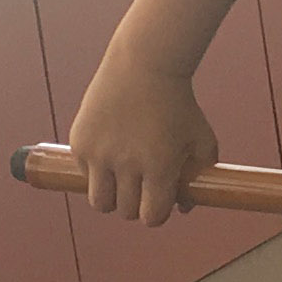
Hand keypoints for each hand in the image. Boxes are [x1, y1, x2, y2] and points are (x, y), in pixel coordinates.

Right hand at [67, 59, 216, 225]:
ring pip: (100, 201)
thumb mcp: (202, 139)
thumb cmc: (179, 104)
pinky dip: (96, 172)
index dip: (156, 214)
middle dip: (136, 205)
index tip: (158, 203)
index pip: (151, 216)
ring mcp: (100, 154)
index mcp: (159, 166)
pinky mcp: (80, 142)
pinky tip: (110, 152)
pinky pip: (85, 174)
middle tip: (142, 187)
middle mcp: (127, 164)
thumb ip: (198, 176)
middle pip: (125, 211)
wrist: (145, 65)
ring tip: (122, 180)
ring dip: (112, 197)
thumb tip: (183, 208)